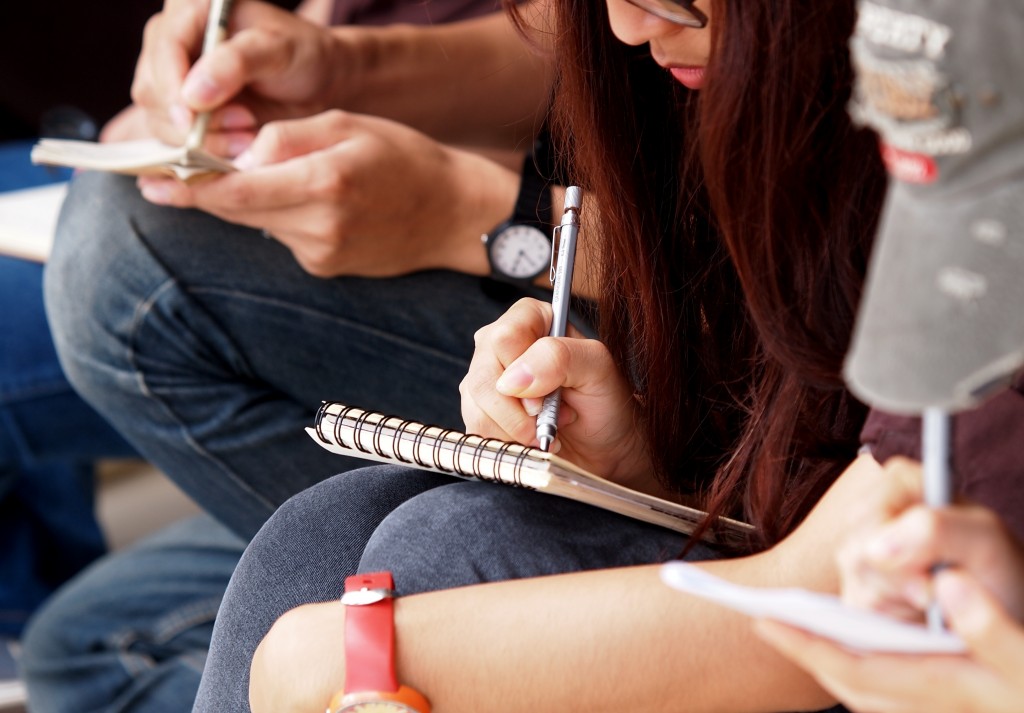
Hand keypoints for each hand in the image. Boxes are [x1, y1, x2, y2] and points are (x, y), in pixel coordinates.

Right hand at [132, 0, 340, 153]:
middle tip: (244, 123)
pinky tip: (239, 148)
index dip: (171, 85)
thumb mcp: (278, 50)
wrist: (317, 84)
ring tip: (248, 134)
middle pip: (152, 90)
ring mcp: (172, 81)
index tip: (191, 118)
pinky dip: (205, 152)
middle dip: (193, 119)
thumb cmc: (301, 56)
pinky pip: (174, 143)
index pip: (163, 47)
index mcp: (190, 10)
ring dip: (203, 140)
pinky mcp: (181, 116)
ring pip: (160, 122)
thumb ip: (237, 63)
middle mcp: (172, 44)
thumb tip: (192, 94)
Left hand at [136, 110, 515, 277]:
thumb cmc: (406, 159)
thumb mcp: (350, 125)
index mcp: (326, 183)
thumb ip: (289, 136)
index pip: (238, 189)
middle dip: (205, 194)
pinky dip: (279, 218)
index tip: (153, 184)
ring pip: (259, 225)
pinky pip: (283, 239)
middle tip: (170, 179)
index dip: (190, 188)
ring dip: (248, 202)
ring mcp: (322, 255)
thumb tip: (239, 155)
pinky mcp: (326, 269)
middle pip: (238, 211)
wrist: (455, 216)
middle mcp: (320, 227)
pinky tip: (310, 203)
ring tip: (274, 181)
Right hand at [460, 298, 658, 491]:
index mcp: (530, 318)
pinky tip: (529, 439)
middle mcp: (499, 344)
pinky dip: (507, 445)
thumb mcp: (598, 368)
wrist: (604, 445)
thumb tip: (514, 378)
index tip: (550, 397)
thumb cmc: (605, 401)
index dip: (525, 375)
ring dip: (515, 432)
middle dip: (518, 413)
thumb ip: (560, 357)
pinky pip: (476, 431)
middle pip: (482, 378)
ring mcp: (484, 378)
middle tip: (549, 419)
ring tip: (544, 428)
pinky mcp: (477, 410)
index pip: (504, 339)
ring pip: (476, 409)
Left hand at [755, 569, 1023, 712]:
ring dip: (837, 661)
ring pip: (875, 693)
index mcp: (950, 693)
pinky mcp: (963, 706)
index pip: (855, 668)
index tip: (764, 618)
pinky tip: (875, 647)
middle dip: (810, 653)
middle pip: (856, 686)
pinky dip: (872, 672)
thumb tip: (944, 590)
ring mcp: (953, 712)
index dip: (806, 642)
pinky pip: (900, 696)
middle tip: (770, 622)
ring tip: (810, 630)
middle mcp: (941, 710)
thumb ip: (993, 628)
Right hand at [836, 458, 1023, 622]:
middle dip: (899, 578)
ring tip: (932, 595)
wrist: (998, 610)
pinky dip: (894, 616)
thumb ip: (934, 529)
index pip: (869, 515)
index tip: (932, 566)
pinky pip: (859, 606)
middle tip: (938, 583)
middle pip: (856, 549)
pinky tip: (917, 609)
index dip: (895, 546)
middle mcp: (870, 511)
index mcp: (900, 482)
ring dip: (900, 599)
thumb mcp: (984, 540)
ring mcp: (856, 549)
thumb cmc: (998, 569)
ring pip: (856, 580)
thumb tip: (876, 548)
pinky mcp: (854, 586)